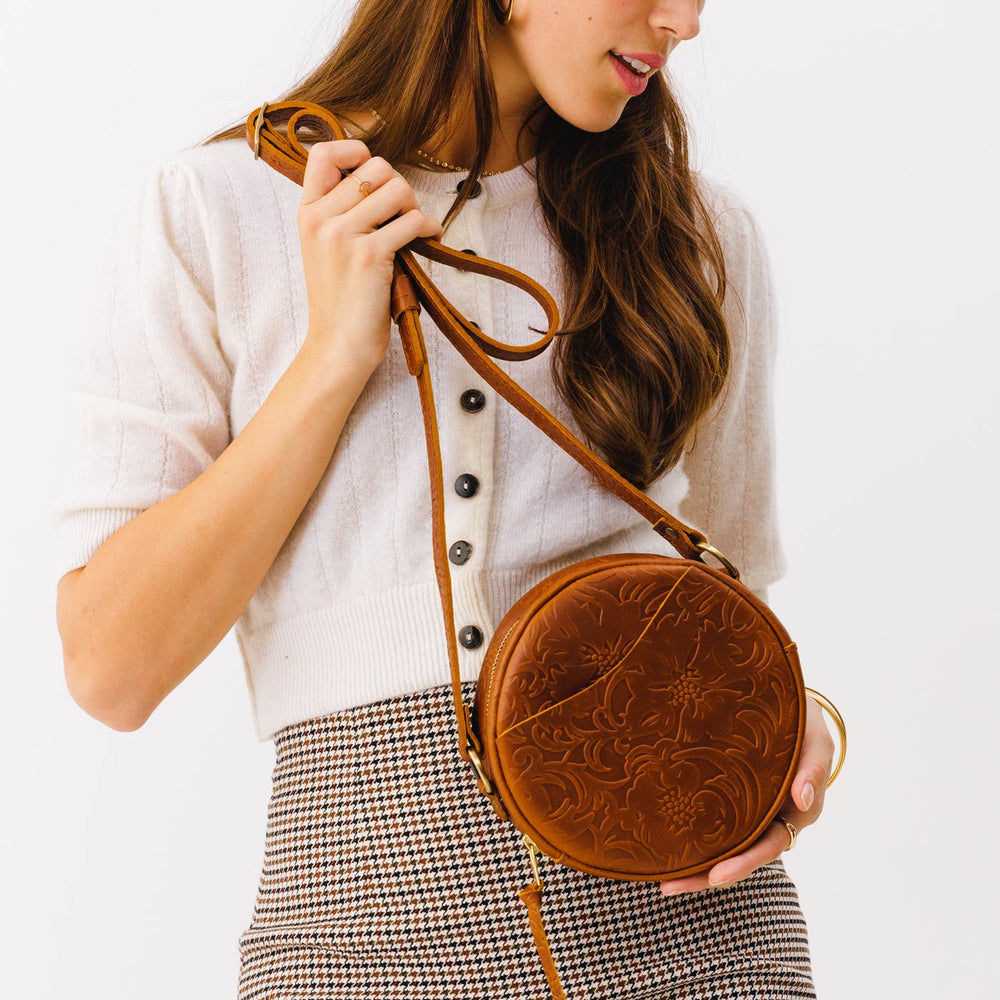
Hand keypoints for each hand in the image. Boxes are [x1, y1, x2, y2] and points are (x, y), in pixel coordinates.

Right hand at [297, 140, 443, 375]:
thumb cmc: (340, 302)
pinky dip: (429, 228)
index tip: (374, 172)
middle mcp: (320, 219)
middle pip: (375, 167)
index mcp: (307, 213)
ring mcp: (343, 236)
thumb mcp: (327, 250)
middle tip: (404, 214)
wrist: (337, 346)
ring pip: (397, 189)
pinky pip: (413, 221)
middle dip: (399, 186)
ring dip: (415, 207)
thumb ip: (343, 214)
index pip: (323, 154)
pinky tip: (430, 240)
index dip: (355, 150)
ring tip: (415, 230)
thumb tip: (383, 182)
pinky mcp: (370, 255)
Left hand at [658, 694, 835, 894]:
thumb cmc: (802, 722)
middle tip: (670, 886)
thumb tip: (802, 801)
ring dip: (695, 867)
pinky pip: (712, 826)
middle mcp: (771, 821)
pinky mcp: (729, 801)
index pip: (768, 847)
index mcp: (796, 813)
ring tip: (660, 881)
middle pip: (739, 857)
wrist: (783, 705)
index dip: (743, 863)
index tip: (716, 876)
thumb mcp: (815, 738)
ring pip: (723, 848)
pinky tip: (662, 850)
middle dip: (706, 875)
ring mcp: (749, 813)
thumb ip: (813, 767)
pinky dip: (692, 841)